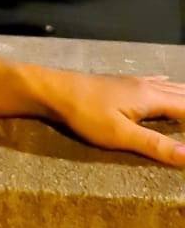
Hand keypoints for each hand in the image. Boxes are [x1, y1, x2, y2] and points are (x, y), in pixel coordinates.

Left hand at [35, 68, 184, 165]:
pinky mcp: (124, 83)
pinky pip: (158, 82)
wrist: (55, 90)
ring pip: (171, 87)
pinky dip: (172, 87)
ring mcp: (135, 82)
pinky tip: (168, 83)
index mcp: (151, 98)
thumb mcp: (121, 135)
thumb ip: (156, 145)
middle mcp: (147, 86)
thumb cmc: (85, 115)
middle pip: (183, 94)